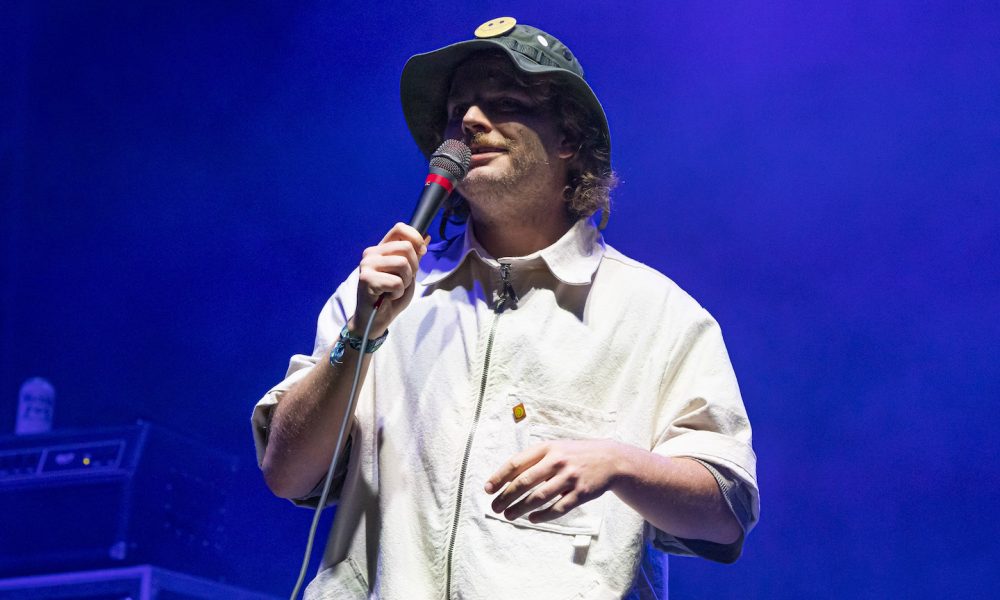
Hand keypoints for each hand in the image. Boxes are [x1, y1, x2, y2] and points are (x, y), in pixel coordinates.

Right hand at [351, 223, 427, 335]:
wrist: (376, 319)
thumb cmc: (391, 296)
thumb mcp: (408, 274)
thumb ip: (414, 256)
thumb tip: (427, 236)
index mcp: (381, 249)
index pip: (399, 228)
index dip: (415, 238)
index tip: (422, 252)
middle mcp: (371, 253)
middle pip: (406, 247)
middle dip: (413, 267)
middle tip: (404, 281)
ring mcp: (366, 265)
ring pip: (402, 264)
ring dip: (406, 281)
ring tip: (396, 289)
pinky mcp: (366, 279)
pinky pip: (396, 282)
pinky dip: (398, 293)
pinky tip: (388, 296)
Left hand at [484, 439, 621, 522]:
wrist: (610, 459)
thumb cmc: (575, 455)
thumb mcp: (555, 449)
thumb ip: (533, 460)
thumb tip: (505, 478)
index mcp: (547, 448)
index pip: (516, 463)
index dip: (499, 477)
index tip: (488, 489)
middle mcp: (557, 461)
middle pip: (525, 482)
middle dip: (506, 497)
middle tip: (495, 507)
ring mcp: (570, 478)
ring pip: (539, 497)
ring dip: (520, 509)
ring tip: (508, 516)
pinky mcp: (581, 493)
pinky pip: (558, 508)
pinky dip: (542, 516)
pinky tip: (532, 519)